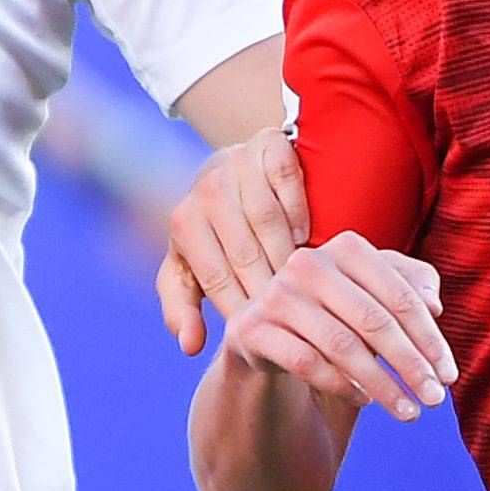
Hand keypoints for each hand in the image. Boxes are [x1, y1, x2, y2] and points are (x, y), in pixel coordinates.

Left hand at [159, 127, 314, 353]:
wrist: (231, 172)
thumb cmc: (211, 235)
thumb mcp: (187, 271)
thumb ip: (182, 309)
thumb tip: (189, 347)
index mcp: (183, 223)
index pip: (216, 279)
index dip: (242, 311)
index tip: (264, 336)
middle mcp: (206, 189)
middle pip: (245, 252)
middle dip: (269, 290)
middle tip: (292, 319)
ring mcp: (237, 162)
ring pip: (266, 219)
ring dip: (286, 254)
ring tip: (302, 286)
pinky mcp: (269, 143)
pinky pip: (287, 180)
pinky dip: (298, 209)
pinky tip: (307, 237)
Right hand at [219, 234, 454, 420]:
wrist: (268, 334)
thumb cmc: (337, 313)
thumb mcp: (376, 296)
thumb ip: (411, 288)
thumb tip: (435, 306)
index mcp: (346, 247)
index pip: (400, 297)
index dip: (430, 339)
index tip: (450, 376)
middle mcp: (307, 263)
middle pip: (374, 322)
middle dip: (410, 365)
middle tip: (435, 400)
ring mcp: (276, 295)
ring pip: (342, 346)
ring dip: (382, 385)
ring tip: (407, 411)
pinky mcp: (250, 329)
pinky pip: (306, 363)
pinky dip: (340, 385)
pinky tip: (363, 400)